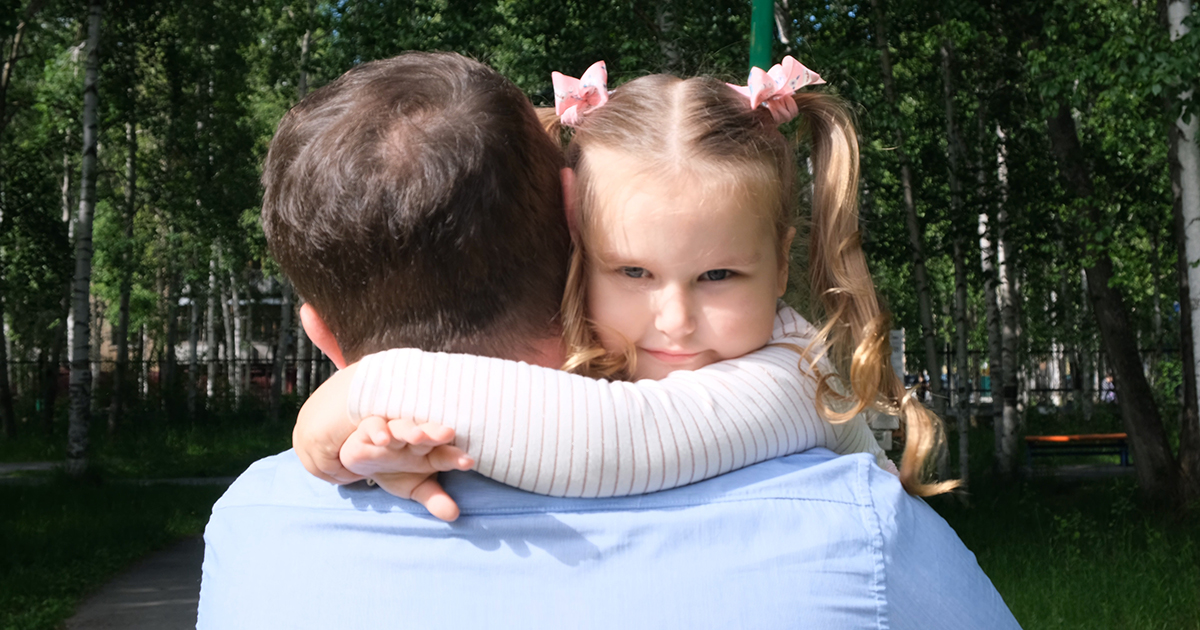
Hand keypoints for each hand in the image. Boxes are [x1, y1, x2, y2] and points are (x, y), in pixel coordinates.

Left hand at [294, 363, 363, 484]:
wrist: (372, 381)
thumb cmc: (370, 388)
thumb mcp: (354, 402)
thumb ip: (346, 416)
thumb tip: (351, 424)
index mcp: (309, 415)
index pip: (311, 447)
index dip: (331, 459)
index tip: (352, 465)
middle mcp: (303, 424)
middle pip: (311, 460)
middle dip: (333, 471)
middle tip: (357, 475)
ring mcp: (307, 434)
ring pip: (320, 468)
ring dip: (341, 474)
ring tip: (362, 474)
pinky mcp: (316, 442)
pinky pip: (330, 469)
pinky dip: (346, 474)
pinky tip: (363, 471)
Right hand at [342, 417, 474, 521]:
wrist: (364, 462)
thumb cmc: (397, 471)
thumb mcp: (416, 488)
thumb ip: (435, 500)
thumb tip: (454, 515)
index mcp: (430, 453)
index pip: (446, 454)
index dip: (456, 457)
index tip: (468, 462)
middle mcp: (414, 440)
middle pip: (428, 434)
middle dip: (436, 434)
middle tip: (448, 433)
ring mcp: (392, 433)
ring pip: (402, 427)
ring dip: (409, 430)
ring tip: (417, 436)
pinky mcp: (369, 430)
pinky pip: (373, 426)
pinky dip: (378, 431)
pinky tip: (383, 439)